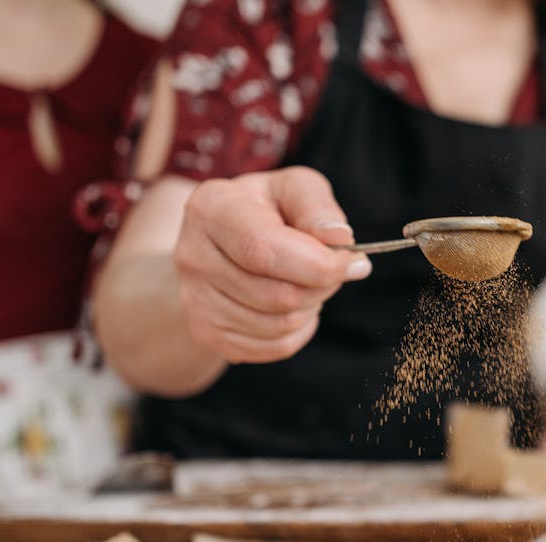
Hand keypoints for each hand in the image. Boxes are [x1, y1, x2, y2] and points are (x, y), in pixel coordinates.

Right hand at [173, 166, 370, 363]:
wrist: (219, 243)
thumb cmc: (266, 210)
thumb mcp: (294, 189)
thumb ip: (318, 207)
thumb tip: (340, 240)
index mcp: (211, 208)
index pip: (264, 251)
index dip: (318, 265)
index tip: (354, 263)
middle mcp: (191, 255)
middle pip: (277, 295)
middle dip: (321, 286)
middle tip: (332, 269)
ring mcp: (195, 299)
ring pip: (279, 325)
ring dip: (311, 307)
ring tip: (307, 282)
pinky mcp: (207, 332)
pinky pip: (274, 347)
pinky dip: (298, 330)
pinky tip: (293, 305)